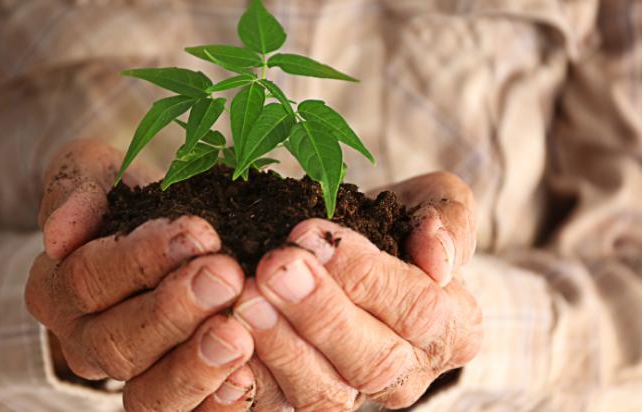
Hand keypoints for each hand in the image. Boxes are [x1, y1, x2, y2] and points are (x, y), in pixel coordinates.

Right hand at [26, 139, 256, 409]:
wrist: (154, 240)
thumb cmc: (124, 201)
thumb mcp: (93, 173)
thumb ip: (75, 189)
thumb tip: (60, 233)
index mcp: (56, 289)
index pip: (89, 278)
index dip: (140, 259)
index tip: (198, 233)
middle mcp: (84, 343)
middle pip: (118, 341)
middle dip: (175, 310)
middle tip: (226, 278)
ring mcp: (127, 379)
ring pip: (147, 394)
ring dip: (194, 365)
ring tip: (238, 335)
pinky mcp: (170, 399)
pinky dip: (216, 406)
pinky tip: (247, 380)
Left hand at [233, 172, 482, 409]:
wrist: (361, 259)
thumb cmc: (397, 227)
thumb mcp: (435, 204)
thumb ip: (448, 220)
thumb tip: (438, 257)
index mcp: (452, 328)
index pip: (418, 310)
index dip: (365, 275)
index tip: (309, 235)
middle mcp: (408, 374)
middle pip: (373, 361)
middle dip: (319, 312)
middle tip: (272, 268)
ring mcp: (356, 396)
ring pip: (324, 394)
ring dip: (280, 346)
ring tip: (245, 299)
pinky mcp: (306, 401)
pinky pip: (276, 406)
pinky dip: (248, 381)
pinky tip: (222, 340)